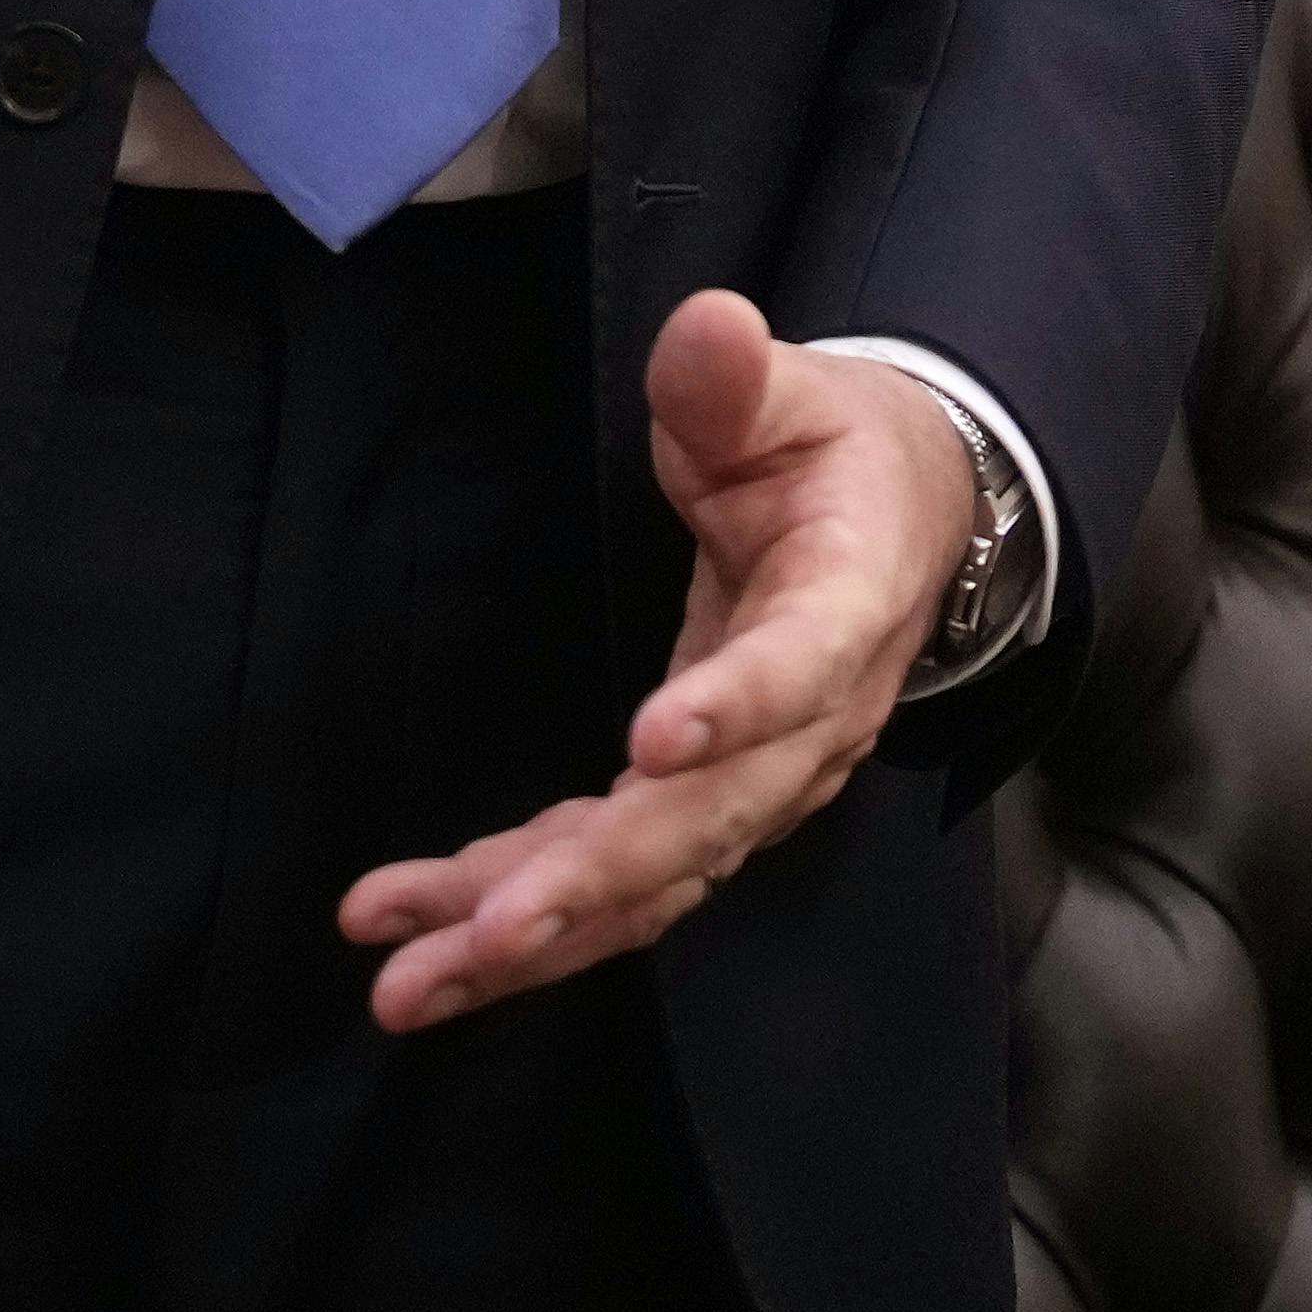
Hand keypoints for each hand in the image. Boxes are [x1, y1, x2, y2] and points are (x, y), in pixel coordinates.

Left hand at [333, 291, 971, 1032]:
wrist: (903, 525)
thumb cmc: (835, 452)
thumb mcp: (795, 393)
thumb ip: (738, 379)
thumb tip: (708, 327)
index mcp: (847, 603)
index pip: (800, 665)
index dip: (733, 707)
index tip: (650, 744)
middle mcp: (813, 725)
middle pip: (710, 820)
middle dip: (594, 881)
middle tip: (485, 932)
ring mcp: (758, 784)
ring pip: (652, 883)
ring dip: (533, 938)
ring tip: (408, 983)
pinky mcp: (701, 811)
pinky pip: (616, 884)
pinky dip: (516, 915)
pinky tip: (415, 936)